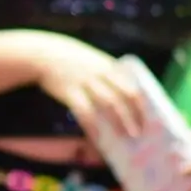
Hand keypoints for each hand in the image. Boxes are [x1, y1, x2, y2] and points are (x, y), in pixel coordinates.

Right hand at [30, 34, 148, 140]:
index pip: (132, 87)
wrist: (43, 54)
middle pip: (123, 96)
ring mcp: (85, 82)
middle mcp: (100, 74)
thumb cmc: (71, 59)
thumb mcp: (94, 60)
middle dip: (133, 116)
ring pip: (108, 103)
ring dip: (119, 121)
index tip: (147, 119)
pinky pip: (84, 111)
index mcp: (109, 66)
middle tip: (138, 133)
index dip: (141, 105)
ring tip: (125, 136)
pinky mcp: (69, 92)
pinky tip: (97, 136)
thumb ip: (108, 74)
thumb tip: (123, 97)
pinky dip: (93, 125)